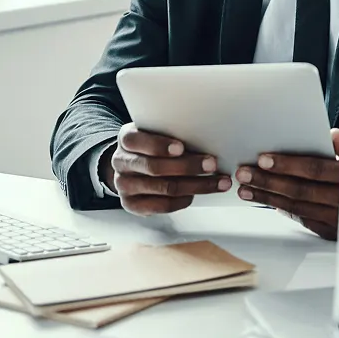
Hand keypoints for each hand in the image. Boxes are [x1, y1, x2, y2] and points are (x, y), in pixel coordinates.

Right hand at [106, 123, 231, 215]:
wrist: (132, 165)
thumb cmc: (152, 145)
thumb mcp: (155, 132)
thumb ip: (171, 132)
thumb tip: (206, 136)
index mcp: (126, 138)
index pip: (136, 140)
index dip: (159, 145)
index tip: (182, 148)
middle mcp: (121, 162)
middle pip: (154, 167)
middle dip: (187, 166)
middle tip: (211, 164)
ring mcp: (124, 185)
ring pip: (163, 188)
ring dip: (195, 185)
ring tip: (217, 182)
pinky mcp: (132, 204)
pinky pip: (161, 206)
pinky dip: (182, 200)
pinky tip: (196, 195)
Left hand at [235, 129, 338, 240]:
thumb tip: (331, 135)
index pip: (315, 169)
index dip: (288, 164)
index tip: (264, 158)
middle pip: (300, 189)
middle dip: (268, 180)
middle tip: (244, 173)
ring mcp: (338, 219)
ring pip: (297, 207)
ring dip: (268, 197)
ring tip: (246, 189)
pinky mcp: (332, 232)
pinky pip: (304, 220)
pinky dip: (284, 210)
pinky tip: (268, 202)